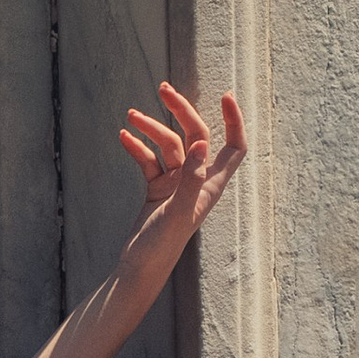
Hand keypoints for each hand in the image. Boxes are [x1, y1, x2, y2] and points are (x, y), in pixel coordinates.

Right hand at [119, 82, 246, 270]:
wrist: (138, 269)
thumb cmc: (162, 247)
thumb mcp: (178, 212)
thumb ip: (192, 178)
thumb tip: (202, 143)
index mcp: (212, 185)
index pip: (234, 146)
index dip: (234, 120)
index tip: (224, 95)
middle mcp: (197, 181)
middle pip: (196, 135)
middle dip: (182, 111)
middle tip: (164, 89)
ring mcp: (176, 183)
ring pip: (167, 145)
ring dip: (150, 128)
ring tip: (131, 116)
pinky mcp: (157, 189)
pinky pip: (149, 160)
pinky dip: (137, 148)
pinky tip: (124, 137)